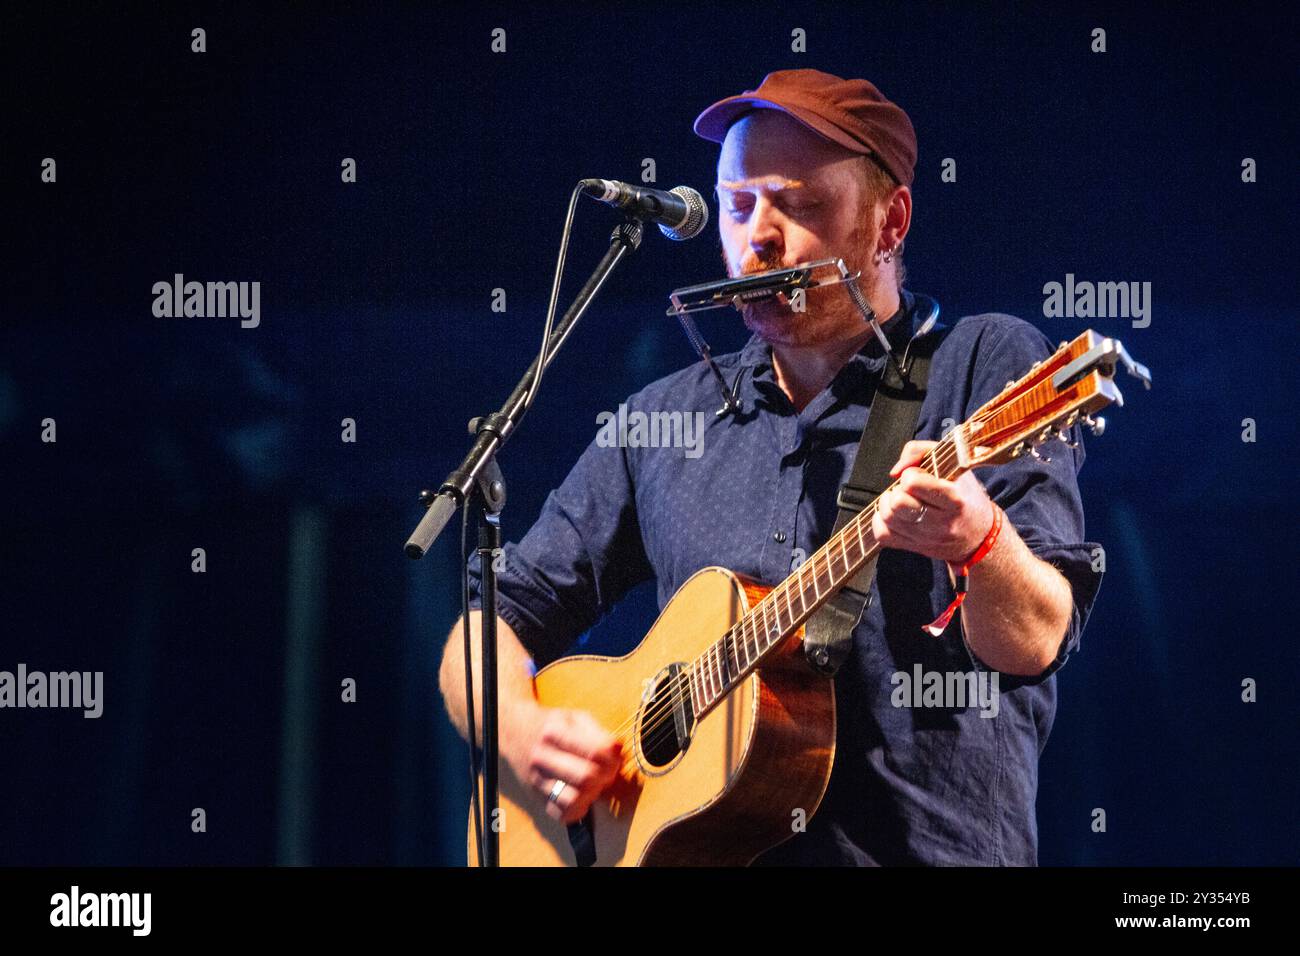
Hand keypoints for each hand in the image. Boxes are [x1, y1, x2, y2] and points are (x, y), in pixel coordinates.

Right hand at [506, 703, 622, 824]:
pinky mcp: (537, 798)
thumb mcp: (576, 718)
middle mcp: (542, 757)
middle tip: (608, 771)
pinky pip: (562, 814)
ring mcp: (537, 780)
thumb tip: (619, 750)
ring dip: (592, 794)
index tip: (616, 755)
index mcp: (554, 733)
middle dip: (606, 776)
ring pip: (574, 800)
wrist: (517, 732)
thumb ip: (600, 733)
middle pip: (587, 778)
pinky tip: (582, 796)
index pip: (595, 752)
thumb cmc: (553, 725)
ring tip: (595, 784)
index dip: (614, 757)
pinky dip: (577, 809)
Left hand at [871, 440, 995, 564]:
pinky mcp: (913, 548)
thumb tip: (896, 471)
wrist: (979, 534)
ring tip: (902, 501)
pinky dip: (881, 522)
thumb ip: (921, 452)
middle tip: (907, 491)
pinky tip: (894, 515)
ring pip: (887, 517)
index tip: (919, 476)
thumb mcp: (955, 465)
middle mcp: (940, 523)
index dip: (910, 474)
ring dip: (888, 504)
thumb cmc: (965, 496)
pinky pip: (882, 535)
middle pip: (897, 503)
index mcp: (954, 500)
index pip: (912, 483)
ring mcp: (926, 539)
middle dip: (897, 491)